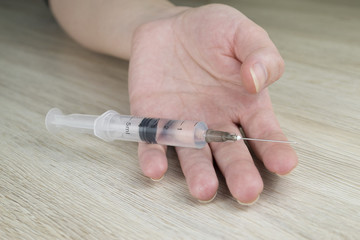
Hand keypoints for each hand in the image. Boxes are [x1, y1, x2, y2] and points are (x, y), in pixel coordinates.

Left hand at [129, 4, 297, 203]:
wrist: (169, 28)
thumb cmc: (211, 31)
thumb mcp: (242, 33)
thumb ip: (260, 55)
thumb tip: (257, 81)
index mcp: (244, 104)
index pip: (263, 131)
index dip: (274, 148)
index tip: (284, 165)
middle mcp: (216, 121)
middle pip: (230, 153)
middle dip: (239, 173)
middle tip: (246, 192)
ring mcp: (186, 125)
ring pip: (194, 156)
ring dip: (198, 174)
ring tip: (204, 189)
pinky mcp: (155, 121)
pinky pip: (154, 143)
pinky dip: (154, 157)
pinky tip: (156, 167)